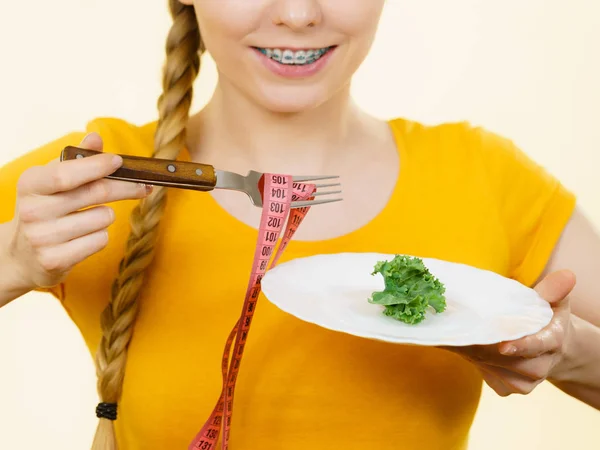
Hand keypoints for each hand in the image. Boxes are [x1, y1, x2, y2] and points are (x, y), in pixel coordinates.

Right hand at [5, 133, 151, 289]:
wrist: (22, 255)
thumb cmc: (45, 209)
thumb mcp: (52, 181)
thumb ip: (75, 159)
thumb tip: (95, 137)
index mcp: (31, 184)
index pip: (67, 174)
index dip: (97, 166)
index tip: (119, 161)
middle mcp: (33, 211)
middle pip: (95, 193)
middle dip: (126, 188)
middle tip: (143, 186)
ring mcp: (42, 238)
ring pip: (103, 218)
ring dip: (106, 216)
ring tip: (89, 218)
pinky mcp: (55, 260)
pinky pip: (99, 240)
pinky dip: (100, 236)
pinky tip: (83, 237)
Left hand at [442, 269, 576, 395]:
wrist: (550, 348)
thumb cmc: (547, 318)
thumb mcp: (553, 301)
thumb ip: (553, 290)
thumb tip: (566, 275)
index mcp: (552, 341)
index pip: (538, 346)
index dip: (521, 346)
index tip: (503, 345)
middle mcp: (540, 366)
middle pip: (510, 360)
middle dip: (484, 346)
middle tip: (459, 330)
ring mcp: (525, 381)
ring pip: (495, 370)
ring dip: (474, 355)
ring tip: (457, 336)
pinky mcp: (509, 389)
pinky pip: (490, 379)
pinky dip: (476, 365)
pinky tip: (464, 349)